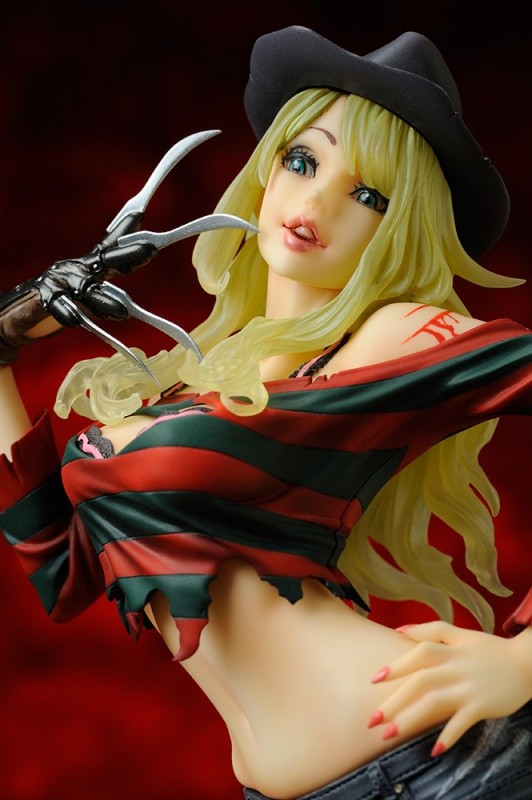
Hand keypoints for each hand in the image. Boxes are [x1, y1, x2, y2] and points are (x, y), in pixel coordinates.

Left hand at [368, 620, 531, 755]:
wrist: (527, 663)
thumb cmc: (490, 649)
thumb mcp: (462, 634)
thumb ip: (431, 630)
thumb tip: (399, 630)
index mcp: (449, 650)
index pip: (418, 654)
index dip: (397, 665)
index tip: (374, 680)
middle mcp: (456, 668)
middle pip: (420, 682)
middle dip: (393, 702)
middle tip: (372, 720)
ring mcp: (469, 687)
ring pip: (435, 703)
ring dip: (410, 719)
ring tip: (390, 735)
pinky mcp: (482, 706)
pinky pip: (462, 722)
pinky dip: (448, 735)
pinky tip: (434, 749)